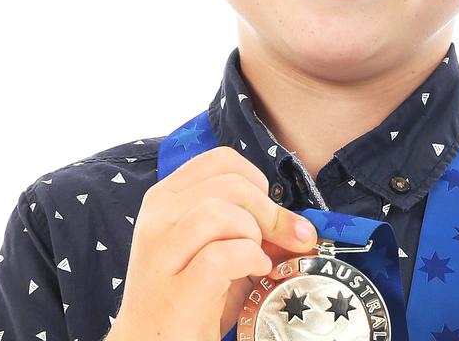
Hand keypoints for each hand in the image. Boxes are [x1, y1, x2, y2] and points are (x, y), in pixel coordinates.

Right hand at [109, 145, 318, 339]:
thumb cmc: (188, 298)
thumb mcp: (218, 252)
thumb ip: (253, 231)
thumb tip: (300, 226)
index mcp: (166, 199)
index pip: (221, 160)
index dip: (258, 181)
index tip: (268, 212)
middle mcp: (158, 217)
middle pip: (232, 184)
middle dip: (268, 212)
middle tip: (279, 241)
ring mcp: (162, 252)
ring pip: (225, 213)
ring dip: (255, 236)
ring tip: (256, 260)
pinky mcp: (177, 289)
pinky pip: (226, 254)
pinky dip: (251, 259)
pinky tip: (254, 273)